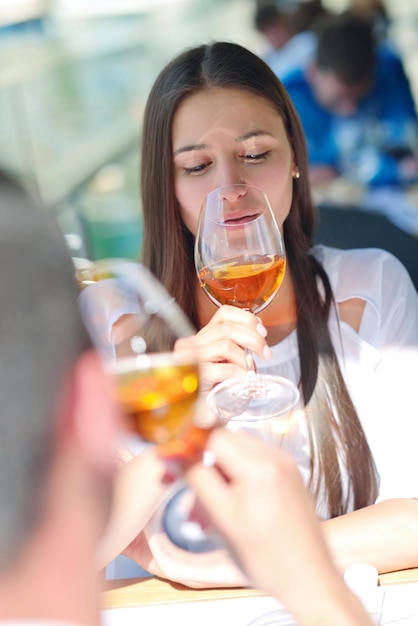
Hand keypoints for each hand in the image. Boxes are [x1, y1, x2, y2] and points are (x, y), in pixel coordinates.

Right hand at [174, 305, 271, 391]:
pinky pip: (226, 368)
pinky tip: (242, 384)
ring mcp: (190, 360)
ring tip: (248, 375)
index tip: (263, 331)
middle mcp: (190, 345)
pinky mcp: (196, 377)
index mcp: (201, 338)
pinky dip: (240, 375)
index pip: (224, 313)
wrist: (206, 420)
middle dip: (253, 339)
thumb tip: (259, 331)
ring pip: (225, 345)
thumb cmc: (219, 392)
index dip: (247, 319)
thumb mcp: (231, 362)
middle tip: (266, 354)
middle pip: (227, 327)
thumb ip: (239, 345)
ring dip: (245, 360)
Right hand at [184, 429, 372, 625]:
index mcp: (260, 466)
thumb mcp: (223, 519)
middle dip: (206, 461)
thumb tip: (177, 454)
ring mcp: (286, 465)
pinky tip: (231, 505)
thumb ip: (199, 479)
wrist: (310, 579)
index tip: (175, 460)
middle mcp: (276, 457)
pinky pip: (256, 463)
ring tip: (211, 507)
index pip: (213, 434)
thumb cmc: (269, 558)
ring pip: (239, 452)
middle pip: (227, 440)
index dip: (191, 445)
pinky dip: (238, 477)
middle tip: (193, 492)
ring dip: (220, 471)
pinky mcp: (290, 475)